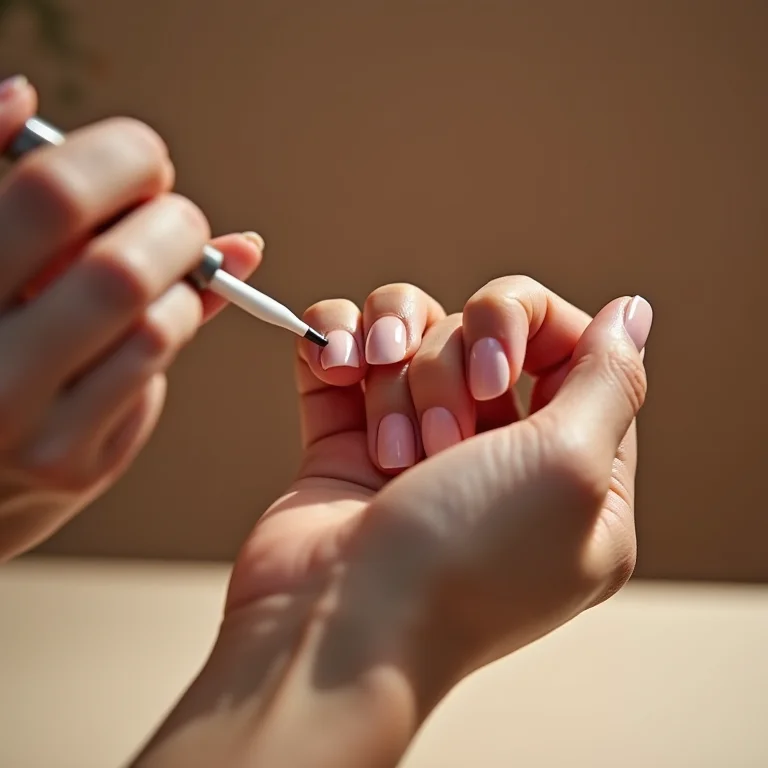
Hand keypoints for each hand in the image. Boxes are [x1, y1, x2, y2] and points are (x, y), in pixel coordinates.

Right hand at [0, 77, 262, 559]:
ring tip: (173, 261)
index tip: (144, 159)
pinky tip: (169, 307)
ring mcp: (12, 413)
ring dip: (181, 266)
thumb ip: (16, 197)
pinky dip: (182, 312)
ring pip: (141, 306)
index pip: (48, 194)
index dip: (115, 157)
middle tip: (173, 211)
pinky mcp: (65, 458)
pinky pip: (154, 354)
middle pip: (106, 254)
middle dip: (167, 215)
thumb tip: (23, 94)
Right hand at [135, 278, 650, 766]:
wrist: (338, 627)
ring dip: (393, 375)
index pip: (567, 348)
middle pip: (479, 333)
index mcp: (569, 472)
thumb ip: (610, 379)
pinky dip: (335, 343)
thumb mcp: (570, 468)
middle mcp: (495, 454)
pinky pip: (345, 343)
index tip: (498, 371)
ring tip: (383, 447)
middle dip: (451, 369)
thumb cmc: (461, 563)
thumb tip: (631, 313)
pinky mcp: (346, 437)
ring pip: (410, 333)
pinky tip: (333, 371)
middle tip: (440, 439)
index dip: (529, 329)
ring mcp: (414, 443)